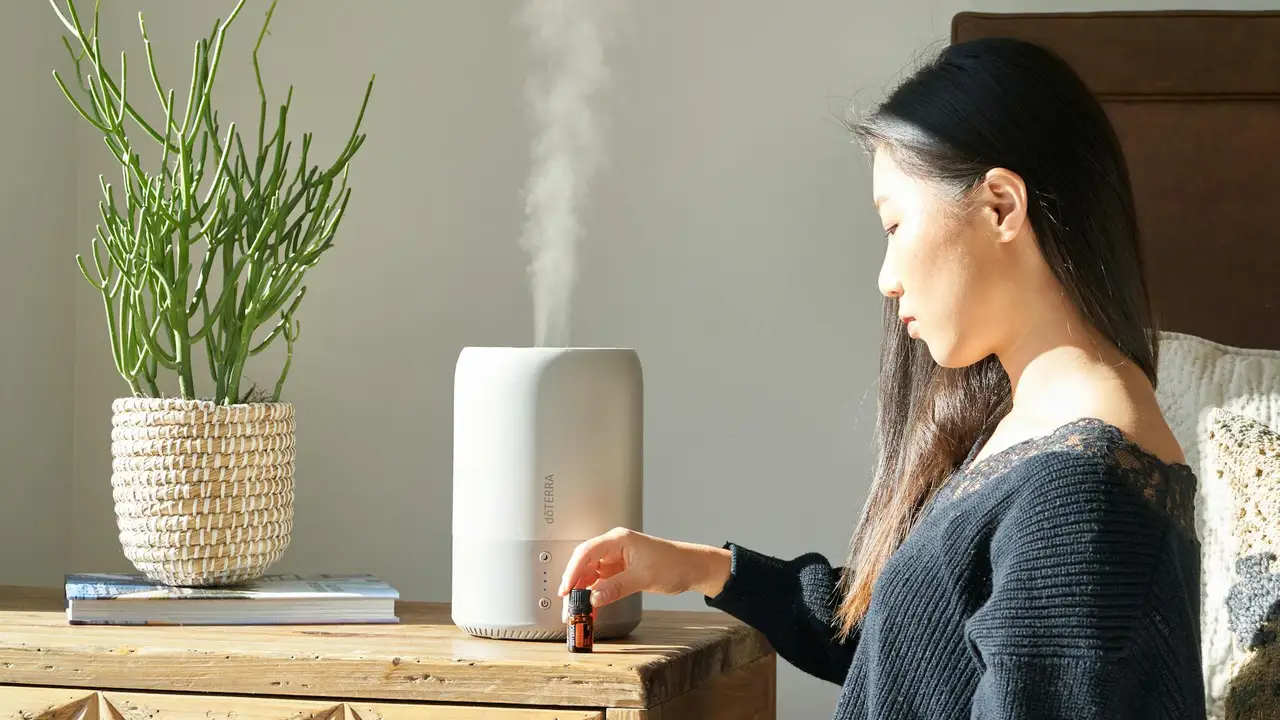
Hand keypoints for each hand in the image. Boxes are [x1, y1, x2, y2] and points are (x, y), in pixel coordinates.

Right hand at [557, 527, 731, 607]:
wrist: (693, 568)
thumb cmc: (674, 563)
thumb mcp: (644, 576)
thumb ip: (617, 586)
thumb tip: (594, 597)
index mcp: (618, 540)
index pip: (587, 552)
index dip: (572, 570)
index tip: (566, 589)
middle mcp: (614, 548)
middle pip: (585, 564)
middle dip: (574, 585)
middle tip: (568, 606)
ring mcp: (616, 560)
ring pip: (591, 576)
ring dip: (583, 593)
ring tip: (577, 612)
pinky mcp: (620, 572)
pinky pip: (602, 583)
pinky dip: (595, 596)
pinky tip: (591, 609)